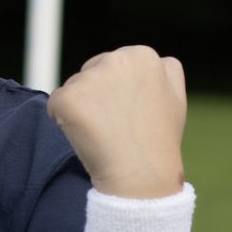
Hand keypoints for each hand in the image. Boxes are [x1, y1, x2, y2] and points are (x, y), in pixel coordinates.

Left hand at [47, 45, 187, 197]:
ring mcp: (90, 78)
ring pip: (73, 89)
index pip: (115, 65)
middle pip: (90, 72)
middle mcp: (115, 59)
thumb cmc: (158, 141)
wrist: (141, 175)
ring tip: (103, 133)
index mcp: (142, 55)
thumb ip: (165, 70)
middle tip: (115, 125)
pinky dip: (64, 122)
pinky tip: (87, 137)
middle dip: (97, 96)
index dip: (117, 92)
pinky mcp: (67, 98)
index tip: (128, 113)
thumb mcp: (176, 97)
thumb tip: (153, 59)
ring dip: (81, 109)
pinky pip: (56, 106)